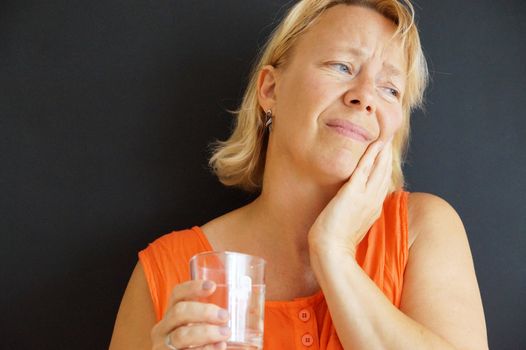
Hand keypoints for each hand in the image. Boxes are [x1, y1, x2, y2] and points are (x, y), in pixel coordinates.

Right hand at [151, 280, 230, 349]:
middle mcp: (162, 330)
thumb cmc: (196, 346)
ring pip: (182, 335)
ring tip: (225, 334)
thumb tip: (251, 311)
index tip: (212, 286)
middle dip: (203, 311)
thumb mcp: (199, 330)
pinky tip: (217, 348)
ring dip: (206, 333)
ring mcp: (162, 347)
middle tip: (225, 316)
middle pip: (179, 312)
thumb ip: (214, 322)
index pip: (177, 295)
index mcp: (171, 316)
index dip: (192, 287)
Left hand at [308, 139, 392, 256]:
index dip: (385, 168)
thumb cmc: (336, 242)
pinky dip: (371, 155)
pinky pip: (365, 169)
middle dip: (386, 156)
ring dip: (382, 151)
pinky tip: (375, 144)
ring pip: (378, 169)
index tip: (385, 156)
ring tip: (384, 136)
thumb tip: (350, 207)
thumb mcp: (350, 225)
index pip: (382, 184)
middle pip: (384, 173)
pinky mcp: (353, 193)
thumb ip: (354, 213)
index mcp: (373, 209)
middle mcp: (373, 201)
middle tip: (388, 138)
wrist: (331, 251)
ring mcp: (365, 197)